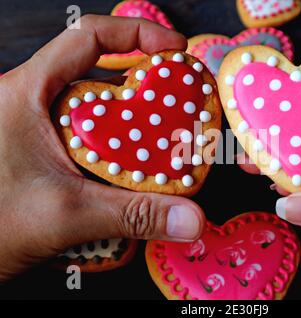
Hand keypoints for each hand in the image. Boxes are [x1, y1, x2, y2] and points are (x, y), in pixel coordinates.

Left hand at [0, 15, 205, 281]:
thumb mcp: (64, 215)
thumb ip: (132, 214)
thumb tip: (191, 219)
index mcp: (28, 93)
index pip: (88, 37)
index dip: (137, 34)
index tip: (175, 49)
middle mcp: (33, 104)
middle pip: (101, 76)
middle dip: (145, 89)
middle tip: (180, 106)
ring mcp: (39, 130)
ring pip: (98, 112)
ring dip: (133, 125)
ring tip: (164, 143)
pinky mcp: (45, 154)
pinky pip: (92, 140)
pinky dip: (118, 150)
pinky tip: (135, 174)